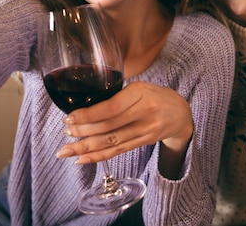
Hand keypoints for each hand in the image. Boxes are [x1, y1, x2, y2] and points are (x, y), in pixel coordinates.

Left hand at [56, 81, 193, 177]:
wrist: (180, 113)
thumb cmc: (154, 95)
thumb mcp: (139, 86)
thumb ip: (117, 94)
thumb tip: (84, 105)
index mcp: (140, 93)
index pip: (111, 108)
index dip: (88, 115)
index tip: (69, 117)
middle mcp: (144, 112)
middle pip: (109, 126)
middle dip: (83, 132)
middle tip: (65, 133)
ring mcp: (146, 130)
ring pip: (112, 141)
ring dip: (86, 147)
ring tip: (66, 151)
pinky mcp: (144, 142)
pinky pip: (118, 151)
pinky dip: (99, 156)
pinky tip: (82, 159)